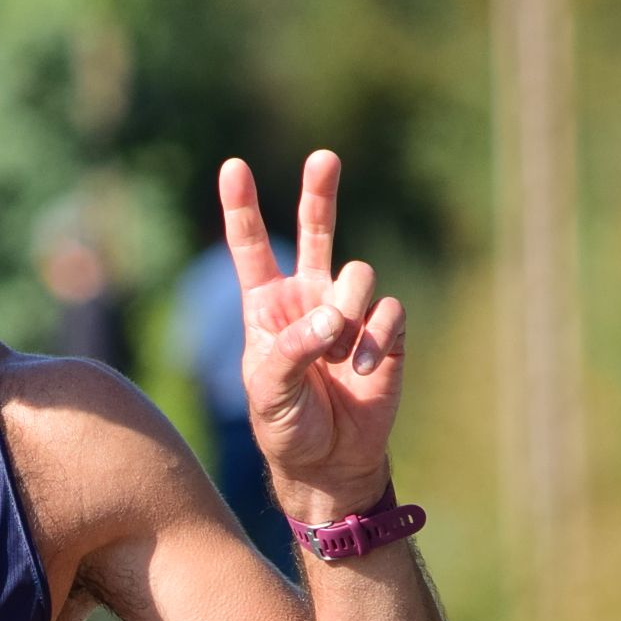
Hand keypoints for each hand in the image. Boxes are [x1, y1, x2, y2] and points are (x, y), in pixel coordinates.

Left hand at [221, 151, 407, 519]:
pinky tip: (365, 367)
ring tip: (337, 355)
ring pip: (357, 273)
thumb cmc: (286, 426)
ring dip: (346, 313)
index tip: (232, 166)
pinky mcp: (387, 330)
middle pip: (316, 230)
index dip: (242, 208)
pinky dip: (375, 338)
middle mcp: (309, 298)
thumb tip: (332, 317)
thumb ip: (293, 348)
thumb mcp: (269, 391)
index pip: (251, 248)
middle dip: (320, 193)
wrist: (330, 463)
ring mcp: (349, 312)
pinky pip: (388, 308)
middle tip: (323, 158)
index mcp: (267, 306)